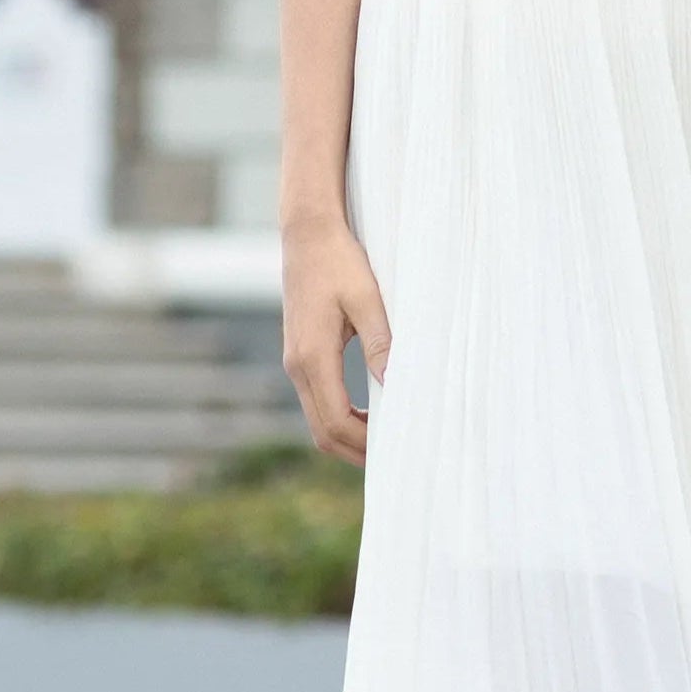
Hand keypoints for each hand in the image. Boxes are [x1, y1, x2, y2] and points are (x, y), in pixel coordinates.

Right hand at [281, 215, 391, 466]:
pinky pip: (316, 398)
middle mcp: (297, 365)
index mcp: (312, 357)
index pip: (336, 421)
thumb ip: (379, 342)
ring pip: (316, 418)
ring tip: (385, 439)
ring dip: (347, 435)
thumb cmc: (340, 261)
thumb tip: (395, 385)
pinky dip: (338, 415)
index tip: (397, 449)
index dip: (365, 444)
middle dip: (355, 451)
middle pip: (322, 431)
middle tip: (394, 458)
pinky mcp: (298, 352)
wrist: (308, 233)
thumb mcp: (366, 298)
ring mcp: (294, 360)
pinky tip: (367, 410)